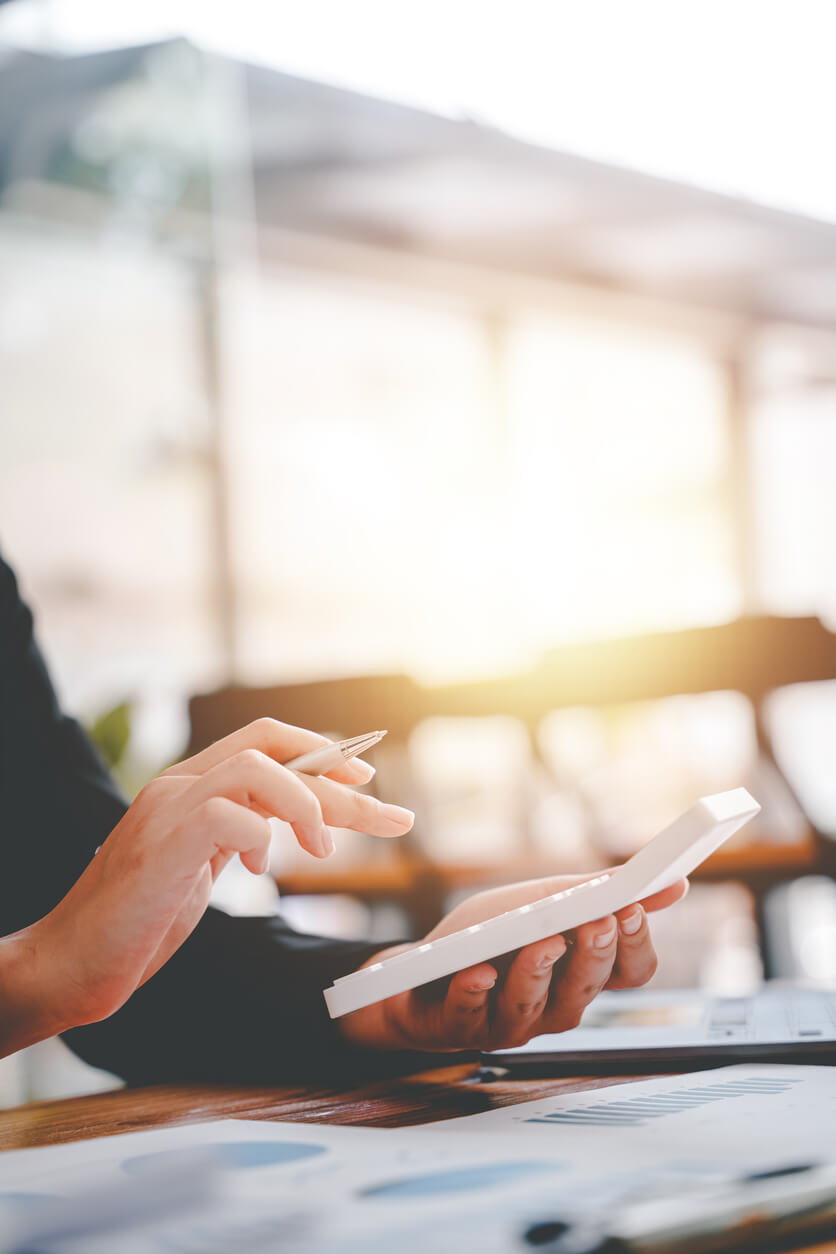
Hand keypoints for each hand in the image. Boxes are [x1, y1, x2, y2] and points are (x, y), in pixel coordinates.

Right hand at [23, 719, 413, 1037]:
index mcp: (190, 786)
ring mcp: (167, 809)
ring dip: (308, 803)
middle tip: (394, 818)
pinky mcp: (162, 845)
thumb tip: (277, 827)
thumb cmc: (135, 922)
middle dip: (343, 783)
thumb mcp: (197, 868)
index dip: (323, 753)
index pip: (267, 740)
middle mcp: (178, 784)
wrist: (69, 963)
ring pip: (256, 766)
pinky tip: (259, 869)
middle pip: (275, 749)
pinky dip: (261, 836)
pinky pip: (228, 812)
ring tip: (324, 849)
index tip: (367, 779)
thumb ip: (232, 837)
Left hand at [338, 873, 686, 1053]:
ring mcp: (509, 1023)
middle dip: (594, 955)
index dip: (635, 944)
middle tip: (598, 921)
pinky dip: (476, 990)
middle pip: (589, 989)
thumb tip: (674, 884)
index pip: (631, 972)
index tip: (631, 908)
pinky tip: (480, 970)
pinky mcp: (461, 1026)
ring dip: (539, 972)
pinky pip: (473, 1014)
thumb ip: (598, 893)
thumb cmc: (486, 936)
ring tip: (541, 941)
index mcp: (581, 975)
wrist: (414, 972)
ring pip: (536, 1008)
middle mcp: (554, 1006)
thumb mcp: (541, 903)